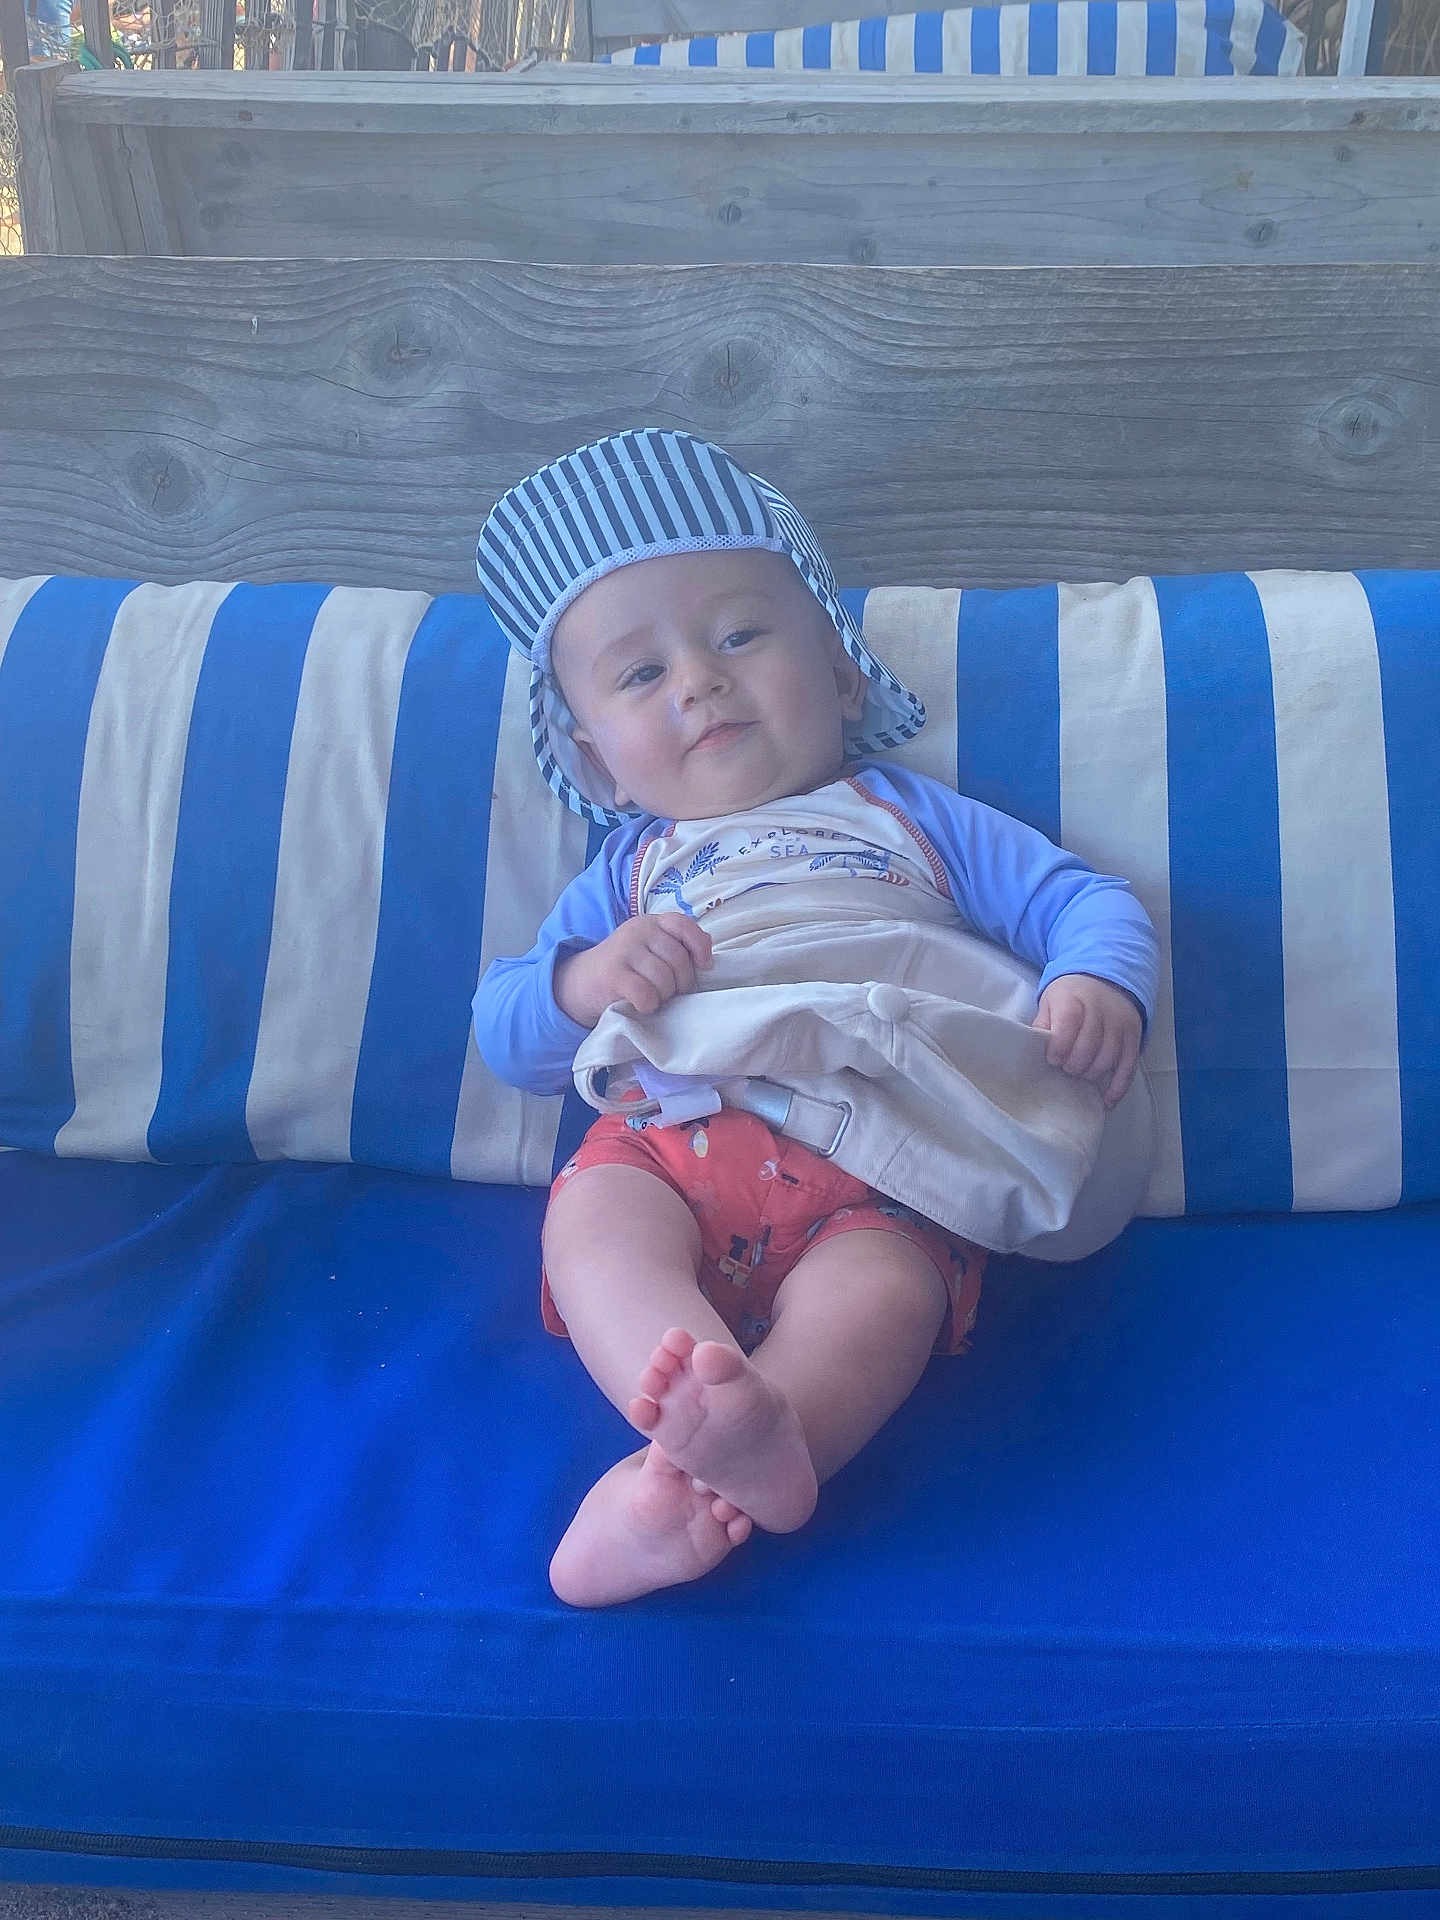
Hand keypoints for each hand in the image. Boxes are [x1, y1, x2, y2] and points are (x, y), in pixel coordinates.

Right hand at [554, 913, 713, 1028]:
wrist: (579, 982)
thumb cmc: (625, 970)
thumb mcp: (650, 951)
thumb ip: (677, 947)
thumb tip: (708, 953)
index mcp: (651, 923)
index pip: (684, 925)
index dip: (699, 946)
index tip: (704, 966)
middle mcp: (638, 931)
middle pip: (678, 959)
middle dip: (682, 983)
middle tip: (672, 994)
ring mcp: (623, 950)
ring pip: (664, 978)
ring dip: (664, 996)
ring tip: (655, 998)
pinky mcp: (612, 974)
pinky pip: (645, 993)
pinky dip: (648, 1005)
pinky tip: (641, 1005)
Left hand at [1031, 973, 1142, 1108]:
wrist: (1106, 979)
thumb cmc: (1071, 995)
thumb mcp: (1051, 1001)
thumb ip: (1043, 1024)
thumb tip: (1035, 1049)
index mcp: (1075, 999)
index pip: (1068, 1026)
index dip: (1058, 1048)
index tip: (1052, 1059)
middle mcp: (1101, 1011)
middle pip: (1089, 1047)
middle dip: (1073, 1065)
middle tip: (1065, 1068)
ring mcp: (1120, 1025)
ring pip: (1108, 1059)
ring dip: (1091, 1074)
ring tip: (1080, 1074)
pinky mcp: (1135, 1037)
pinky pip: (1129, 1067)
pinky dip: (1118, 1087)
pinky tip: (1106, 1100)